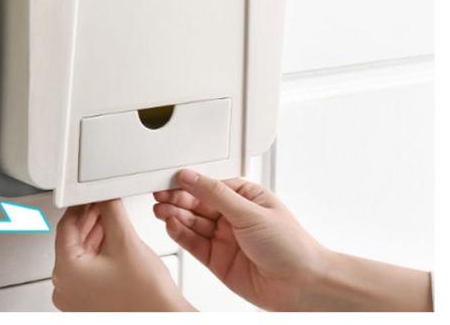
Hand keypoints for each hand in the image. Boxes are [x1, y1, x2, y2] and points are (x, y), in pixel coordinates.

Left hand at [52, 199, 194, 311]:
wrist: (163, 321)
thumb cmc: (146, 297)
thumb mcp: (126, 240)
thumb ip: (111, 209)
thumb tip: (104, 195)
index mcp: (66, 272)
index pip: (66, 225)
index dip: (82, 203)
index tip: (92, 193)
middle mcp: (64, 288)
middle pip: (72, 239)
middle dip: (89, 217)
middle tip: (103, 199)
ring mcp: (75, 298)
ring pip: (80, 253)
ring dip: (95, 232)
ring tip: (110, 215)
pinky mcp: (87, 302)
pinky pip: (86, 269)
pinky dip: (97, 251)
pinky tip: (111, 238)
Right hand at [153, 170, 327, 310]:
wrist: (303, 287)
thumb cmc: (291, 246)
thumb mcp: (251, 212)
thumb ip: (216, 195)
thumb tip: (192, 177)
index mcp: (244, 197)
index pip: (209, 185)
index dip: (188, 183)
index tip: (169, 179)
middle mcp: (232, 216)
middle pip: (197, 203)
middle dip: (177, 198)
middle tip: (160, 194)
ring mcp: (224, 238)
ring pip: (193, 222)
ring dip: (175, 215)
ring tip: (161, 209)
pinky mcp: (218, 260)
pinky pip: (194, 243)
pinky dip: (181, 234)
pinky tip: (171, 225)